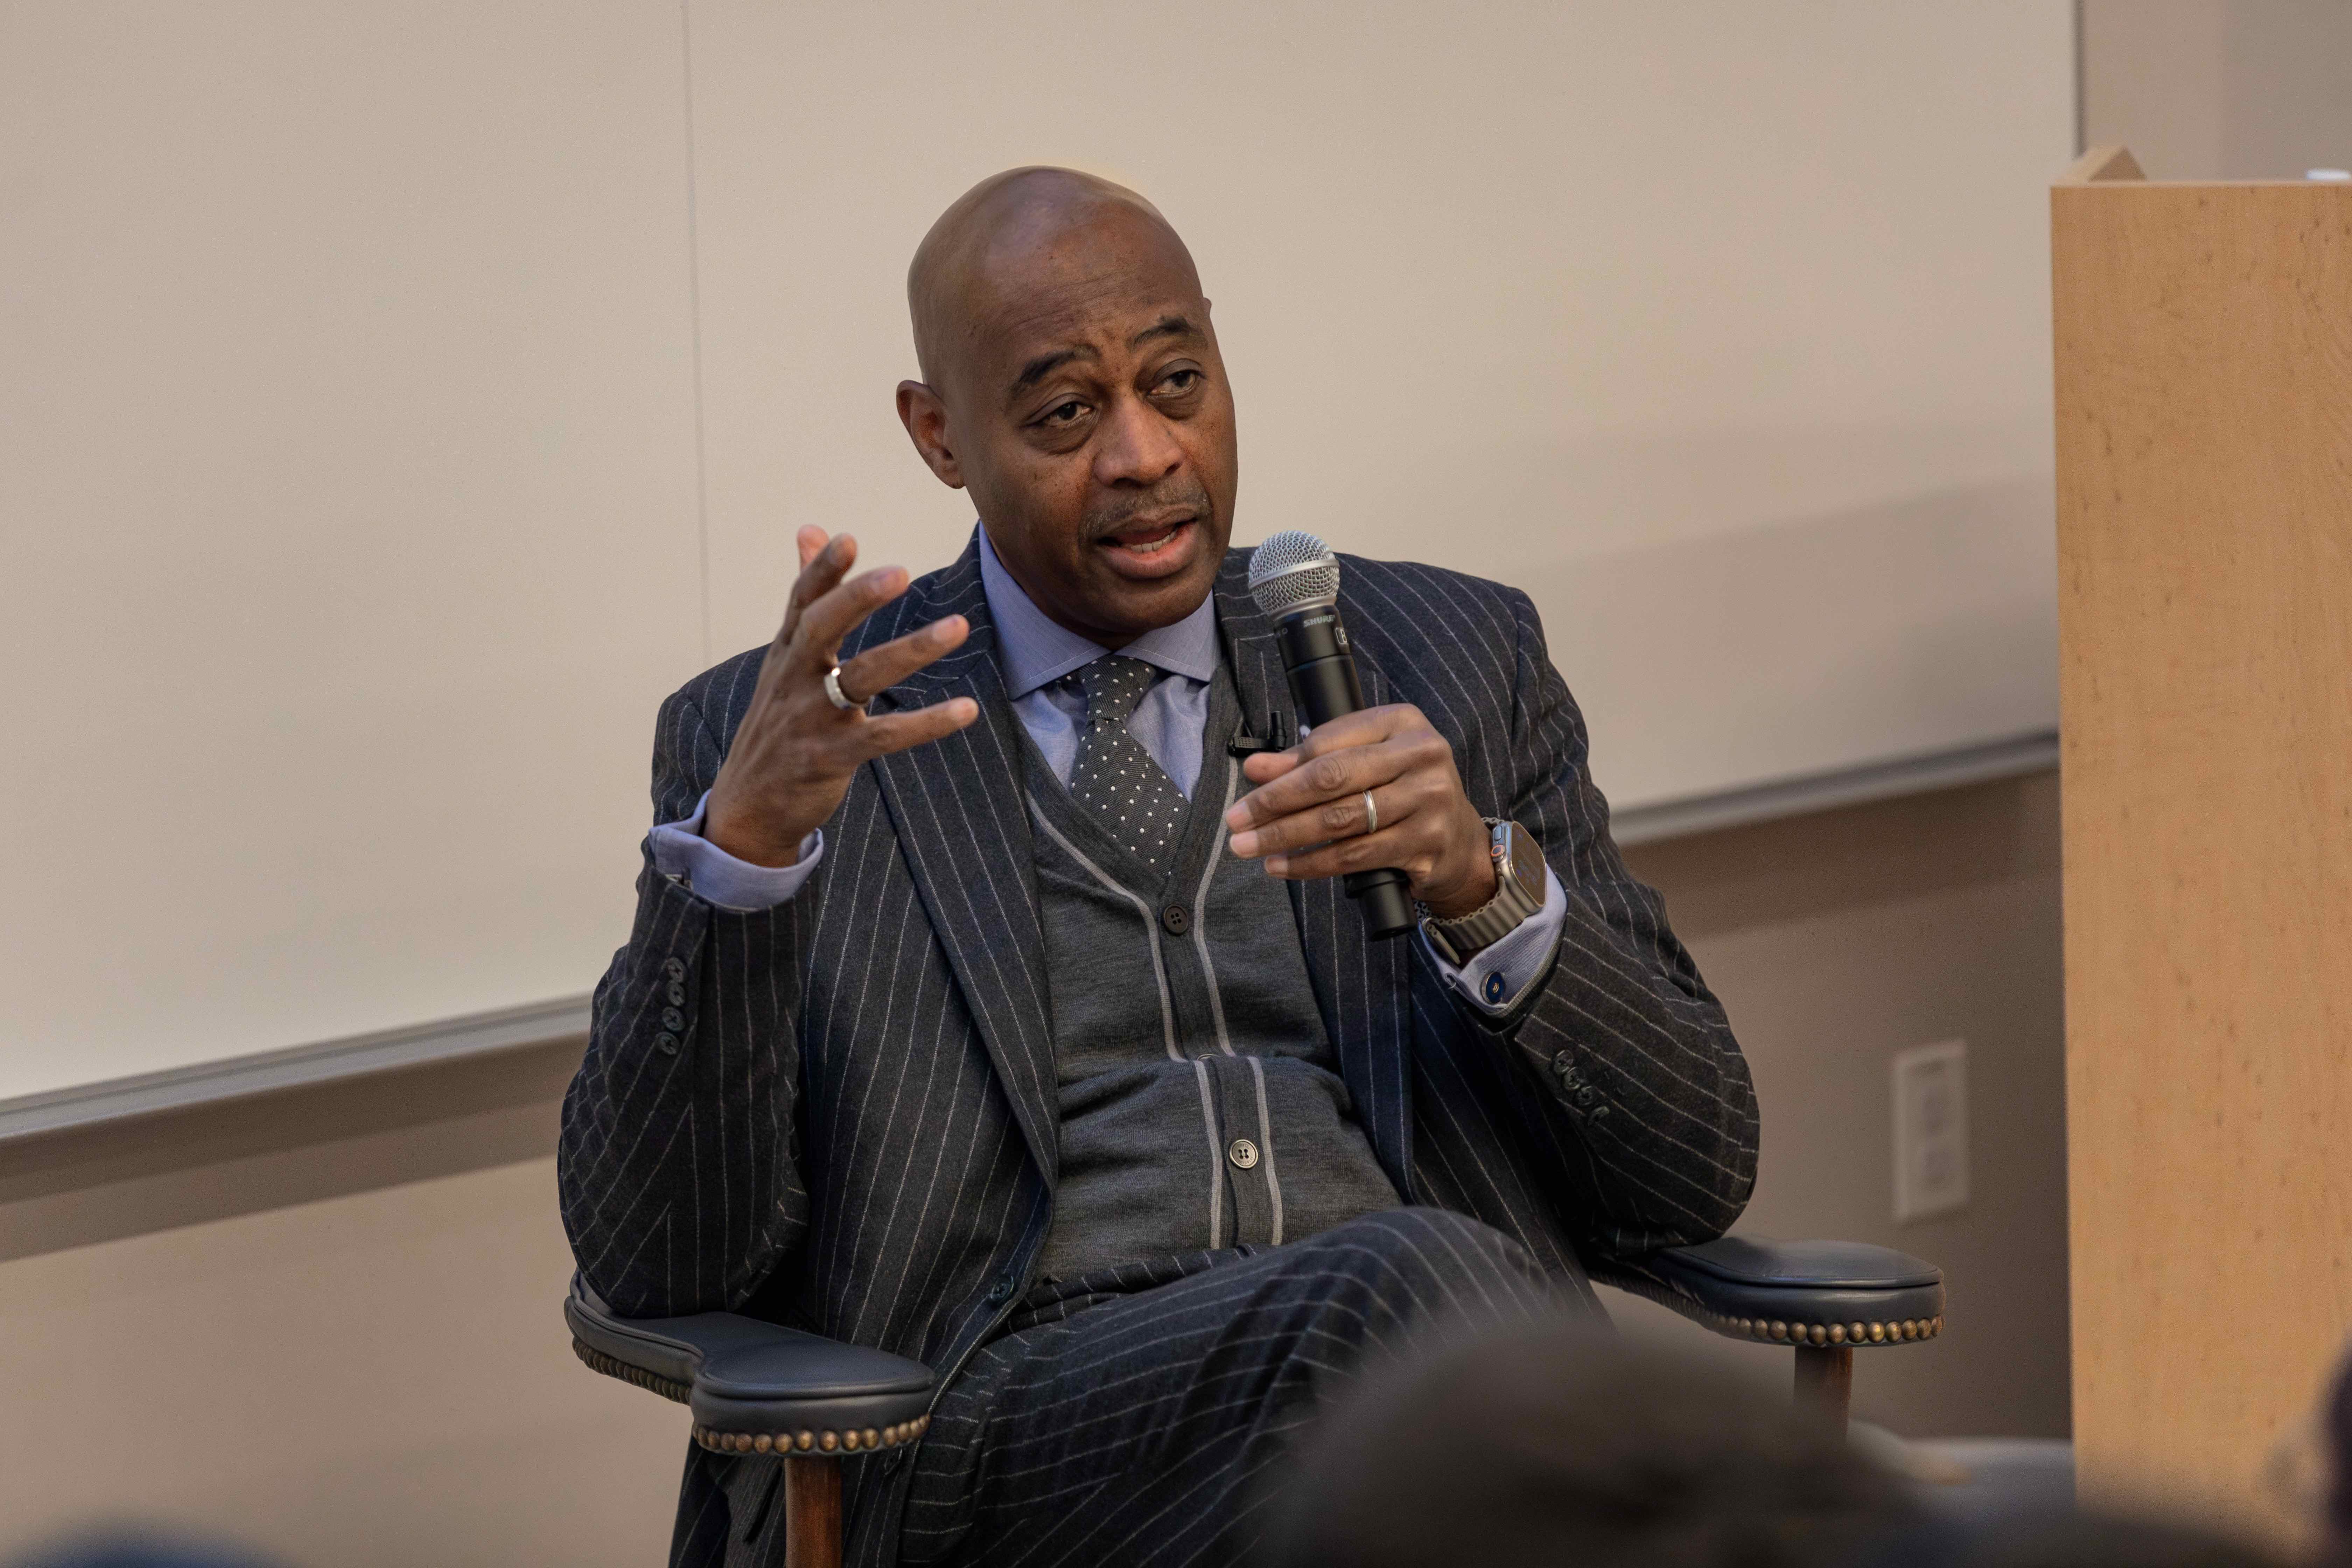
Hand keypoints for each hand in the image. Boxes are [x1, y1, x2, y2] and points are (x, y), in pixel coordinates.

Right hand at [704, 527, 977, 865]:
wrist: (748, 806)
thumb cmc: (778, 722)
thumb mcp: (785, 657)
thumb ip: (806, 594)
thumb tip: (810, 528)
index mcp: (787, 651)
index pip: (801, 601)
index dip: (821, 569)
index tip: (847, 538)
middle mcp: (794, 679)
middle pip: (821, 628)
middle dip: (857, 599)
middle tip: (901, 572)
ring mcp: (810, 719)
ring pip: (860, 678)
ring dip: (911, 650)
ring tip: (959, 626)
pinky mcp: (831, 757)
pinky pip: (884, 736)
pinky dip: (927, 723)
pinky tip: (967, 709)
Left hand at [1223, 704, 1496, 918]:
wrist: (1459, 842)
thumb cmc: (1402, 791)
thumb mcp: (1364, 762)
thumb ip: (1312, 760)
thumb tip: (1257, 768)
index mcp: (1402, 722)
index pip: (1330, 742)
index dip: (1284, 765)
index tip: (1248, 781)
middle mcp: (1421, 756)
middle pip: (1333, 779)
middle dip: (1276, 802)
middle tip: (1237, 821)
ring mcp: (1429, 801)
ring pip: (1341, 821)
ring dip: (1286, 837)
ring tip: (1250, 847)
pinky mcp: (1426, 844)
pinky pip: (1355, 856)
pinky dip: (1312, 863)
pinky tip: (1283, 866)